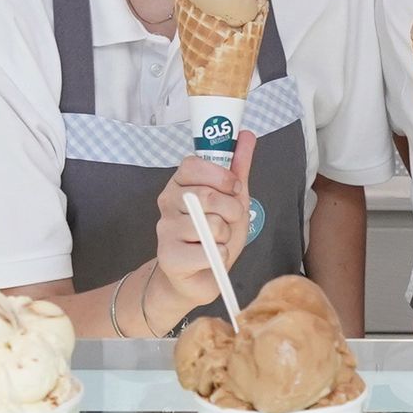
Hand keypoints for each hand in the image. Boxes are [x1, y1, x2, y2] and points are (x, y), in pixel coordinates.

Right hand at [145, 137, 254, 329]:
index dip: (219, 176)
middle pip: (206, 195)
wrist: (197, 277)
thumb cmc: (214, 235)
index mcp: (179, 184)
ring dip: (225, 236)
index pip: (192, 165)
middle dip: (230, 210)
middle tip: (229, 220)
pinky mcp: (169, 257)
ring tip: (217, 241)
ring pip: (211, 225)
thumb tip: (247, 135)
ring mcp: (165, 230)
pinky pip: (209, 251)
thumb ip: (238, 168)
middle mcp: (167, 203)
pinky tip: (210, 259)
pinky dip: (221, 256)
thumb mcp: (232, 199)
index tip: (233, 188)